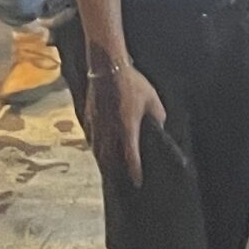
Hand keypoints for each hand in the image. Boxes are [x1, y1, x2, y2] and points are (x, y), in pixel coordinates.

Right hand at [86, 60, 165, 187]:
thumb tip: (160, 127)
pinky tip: (99, 149)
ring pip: (98, 152)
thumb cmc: (132, 82)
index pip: (131, 157)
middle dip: (115, 172)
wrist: (108, 67)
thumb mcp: (152, 98)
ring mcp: (97, 125)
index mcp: (127, 127)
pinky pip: (91, 140)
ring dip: (104, 162)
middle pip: (109, 160)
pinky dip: (96, 148)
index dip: (135, 171)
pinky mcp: (89, 118)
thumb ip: (158, 116)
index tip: (137, 182)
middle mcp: (110, 130)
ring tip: (110, 169)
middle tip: (121, 180)